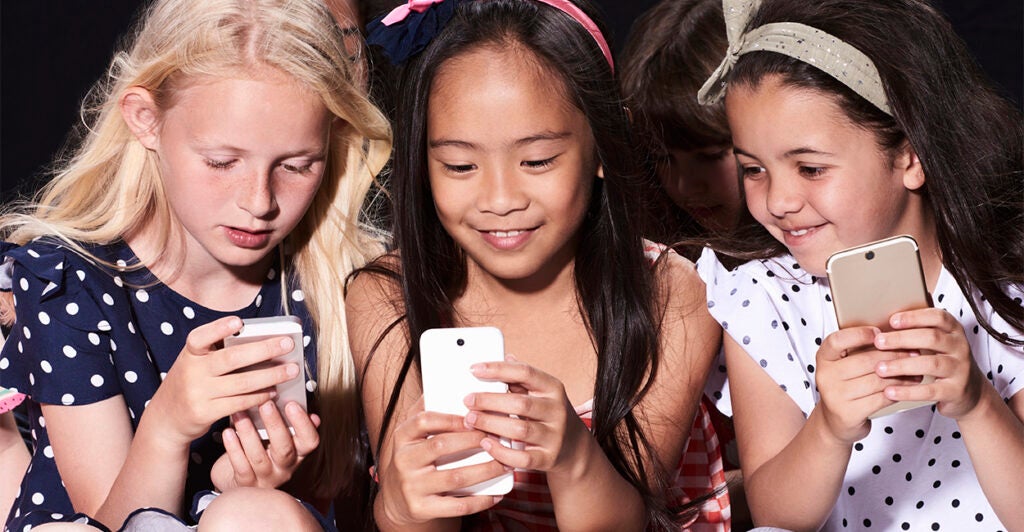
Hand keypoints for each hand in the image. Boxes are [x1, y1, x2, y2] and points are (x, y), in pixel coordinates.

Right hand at [143, 316, 300, 447]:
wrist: (166, 418)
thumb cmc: (192, 382)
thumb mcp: (195, 363)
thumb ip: (218, 352)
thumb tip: (264, 341)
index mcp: (190, 353)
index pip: (199, 337)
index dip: (218, 328)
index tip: (239, 322)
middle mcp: (191, 371)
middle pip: (231, 358)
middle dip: (264, 349)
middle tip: (288, 344)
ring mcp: (198, 393)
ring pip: (242, 383)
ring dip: (271, 376)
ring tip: (292, 370)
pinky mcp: (205, 412)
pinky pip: (239, 403)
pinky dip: (260, 396)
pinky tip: (274, 391)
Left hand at [211, 401, 320, 490]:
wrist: (238, 477)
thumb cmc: (260, 447)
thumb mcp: (276, 433)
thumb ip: (284, 418)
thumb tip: (291, 394)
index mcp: (298, 452)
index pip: (310, 441)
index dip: (303, 424)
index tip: (292, 404)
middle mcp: (285, 467)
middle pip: (284, 449)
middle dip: (275, 425)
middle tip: (265, 403)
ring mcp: (266, 477)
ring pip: (259, 457)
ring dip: (248, 433)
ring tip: (239, 413)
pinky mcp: (246, 483)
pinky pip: (241, 467)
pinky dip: (234, 449)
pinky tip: (228, 433)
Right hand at [377, 399, 505, 525]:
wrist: (396, 500)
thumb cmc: (413, 459)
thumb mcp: (411, 434)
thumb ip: (425, 409)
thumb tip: (446, 380)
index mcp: (402, 436)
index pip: (424, 420)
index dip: (451, 417)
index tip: (476, 416)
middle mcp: (403, 460)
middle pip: (442, 446)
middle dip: (474, 441)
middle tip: (499, 438)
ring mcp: (411, 486)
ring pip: (454, 477)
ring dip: (485, 471)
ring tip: (506, 464)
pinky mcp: (421, 509)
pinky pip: (456, 505)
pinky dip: (480, 501)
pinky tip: (497, 494)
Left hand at [462, 355, 590, 478]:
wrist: (575, 448)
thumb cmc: (549, 414)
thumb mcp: (541, 392)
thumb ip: (522, 378)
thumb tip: (504, 356)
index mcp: (553, 388)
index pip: (525, 372)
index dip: (498, 369)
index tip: (474, 369)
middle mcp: (557, 410)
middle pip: (520, 403)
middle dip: (489, 401)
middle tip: (467, 400)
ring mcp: (554, 436)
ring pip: (520, 430)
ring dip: (491, 424)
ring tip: (471, 420)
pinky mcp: (548, 458)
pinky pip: (522, 458)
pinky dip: (501, 452)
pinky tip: (486, 443)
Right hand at [814, 327, 912, 442]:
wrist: (836, 421)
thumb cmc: (846, 387)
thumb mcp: (843, 366)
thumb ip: (859, 351)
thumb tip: (893, 336)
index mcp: (823, 359)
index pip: (837, 341)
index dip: (859, 334)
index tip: (879, 332)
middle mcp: (825, 376)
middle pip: (864, 361)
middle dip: (893, 356)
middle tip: (913, 353)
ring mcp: (835, 396)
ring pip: (876, 380)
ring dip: (901, 376)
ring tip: (916, 371)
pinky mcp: (848, 413)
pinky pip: (880, 398)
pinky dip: (898, 392)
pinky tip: (908, 388)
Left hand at [873, 308, 983, 419]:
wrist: (970, 392)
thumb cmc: (944, 361)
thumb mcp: (936, 343)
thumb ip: (917, 332)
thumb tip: (880, 327)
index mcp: (953, 331)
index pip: (938, 317)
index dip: (915, 317)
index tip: (892, 321)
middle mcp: (960, 347)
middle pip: (932, 338)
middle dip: (902, 339)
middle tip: (878, 342)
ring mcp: (960, 369)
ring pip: (931, 364)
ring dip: (902, 365)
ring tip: (880, 368)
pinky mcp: (955, 391)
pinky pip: (930, 390)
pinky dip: (908, 391)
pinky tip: (890, 391)